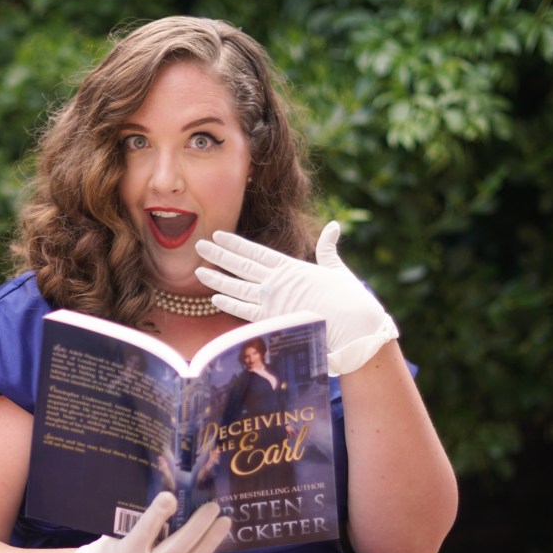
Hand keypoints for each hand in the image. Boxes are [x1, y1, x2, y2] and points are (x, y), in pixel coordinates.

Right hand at [72, 492, 229, 552]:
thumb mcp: (113, 540)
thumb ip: (133, 524)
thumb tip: (160, 499)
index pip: (145, 531)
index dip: (158, 514)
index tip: (170, 496)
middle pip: (177, 546)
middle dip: (197, 526)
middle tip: (211, 507)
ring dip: (210, 539)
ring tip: (224, 521)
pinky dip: (205, 550)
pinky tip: (216, 536)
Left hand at [194, 221, 398, 374]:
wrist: (354, 326)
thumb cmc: (349, 299)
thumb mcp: (337, 269)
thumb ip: (328, 249)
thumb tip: (333, 227)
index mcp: (291, 267)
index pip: (255, 252)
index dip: (235, 244)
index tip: (218, 236)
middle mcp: (277, 281)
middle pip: (241, 265)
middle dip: (218, 255)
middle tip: (199, 245)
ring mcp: (273, 300)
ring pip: (237, 287)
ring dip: (216, 279)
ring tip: (199, 270)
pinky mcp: (273, 320)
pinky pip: (245, 311)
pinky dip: (229, 304)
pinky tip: (214, 298)